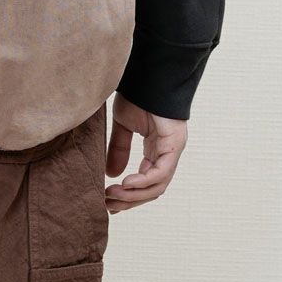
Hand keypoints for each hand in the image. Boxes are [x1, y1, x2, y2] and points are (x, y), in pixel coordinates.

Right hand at [104, 92, 186, 211]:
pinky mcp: (174, 145)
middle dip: (129, 201)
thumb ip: (119, 149)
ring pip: (157, 186)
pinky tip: (126, 184)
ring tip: (113, 196)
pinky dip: (144, 182)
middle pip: (151, 189)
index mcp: (156, 150)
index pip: (145, 182)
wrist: (147, 75)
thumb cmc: (137, 95)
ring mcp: (172, 151)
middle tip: (108, 205)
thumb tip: (112, 174)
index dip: (128, 195)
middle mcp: (167, 154)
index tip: (108, 201)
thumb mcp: (123, 126)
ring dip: (134, 195)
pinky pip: (161, 172)